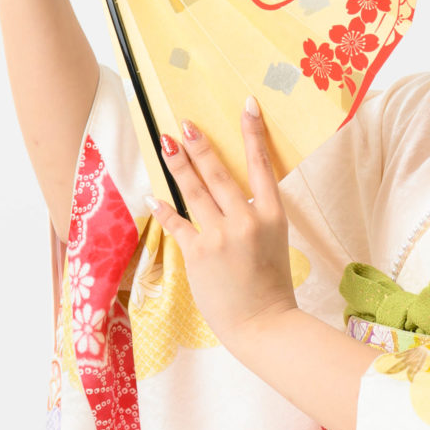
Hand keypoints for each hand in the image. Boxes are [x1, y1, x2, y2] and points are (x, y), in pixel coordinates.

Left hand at [148, 99, 297, 346]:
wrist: (262, 323)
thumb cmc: (271, 286)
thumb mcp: (275, 243)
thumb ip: (255, 217)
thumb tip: (232, 196)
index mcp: (272, 216)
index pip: (262, 166)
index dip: (253, 134)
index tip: (246, 106)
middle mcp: (246, 220)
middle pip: (220, 173)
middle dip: (201, 145)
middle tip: (186, 122)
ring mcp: (221, 236)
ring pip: (195, 191)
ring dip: (179, 164)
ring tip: (166, 143)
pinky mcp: (199, 253)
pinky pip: (177, 223)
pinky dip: (164, 209)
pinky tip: (153, 196)